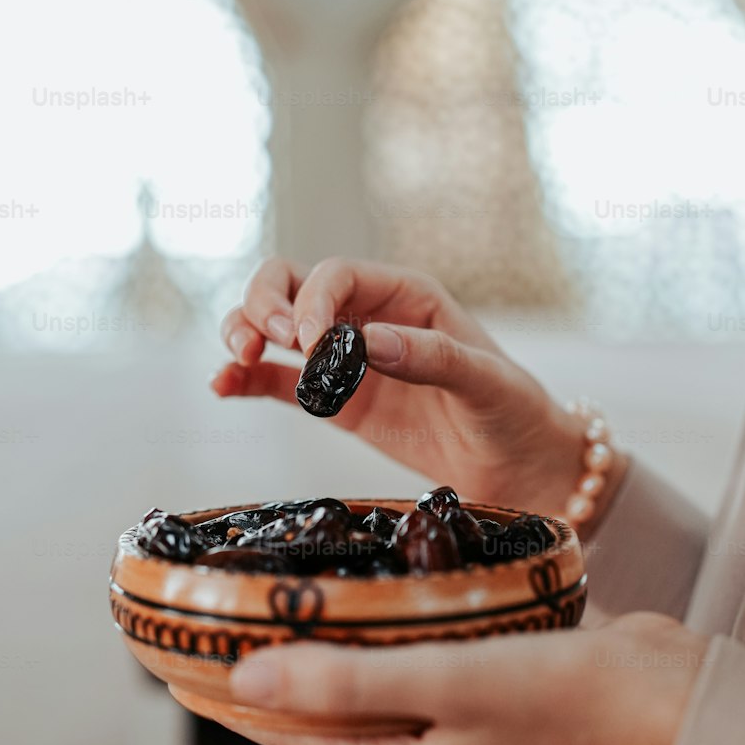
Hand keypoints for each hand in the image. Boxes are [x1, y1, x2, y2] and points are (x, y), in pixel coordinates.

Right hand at [210, 256, 621, 517]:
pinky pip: (278, 381)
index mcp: (405, 296)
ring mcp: (347, 360)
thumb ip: (430, 358)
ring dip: (244, 332)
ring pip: (275, 326)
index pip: (335, 276)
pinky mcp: (336, 403)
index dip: (312, 302)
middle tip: (262, 341)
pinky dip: (246, 379)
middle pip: (291, 285)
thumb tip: (369, 342)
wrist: (521, 468)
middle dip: (264, 304)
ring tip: (238, 358)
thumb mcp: (485, 382)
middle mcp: (369, 317)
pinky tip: (223, 385)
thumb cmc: (515, 413)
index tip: (310, 345)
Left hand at [225, 613, 709, 744]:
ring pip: (363, 692)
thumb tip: (245, 678)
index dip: (229, 702)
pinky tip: (365, 612)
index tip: (171, 670)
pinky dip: (371, 645)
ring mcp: (460, 730)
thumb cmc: (561, 694)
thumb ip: (346, 680)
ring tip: (268, 621)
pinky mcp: (490, 695)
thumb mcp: (444, 682)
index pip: (293, 733)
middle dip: (261, 682)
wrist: (665, 694)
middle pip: (320, 716)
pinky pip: (408, 670)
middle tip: (203, 638)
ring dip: (314, 661)